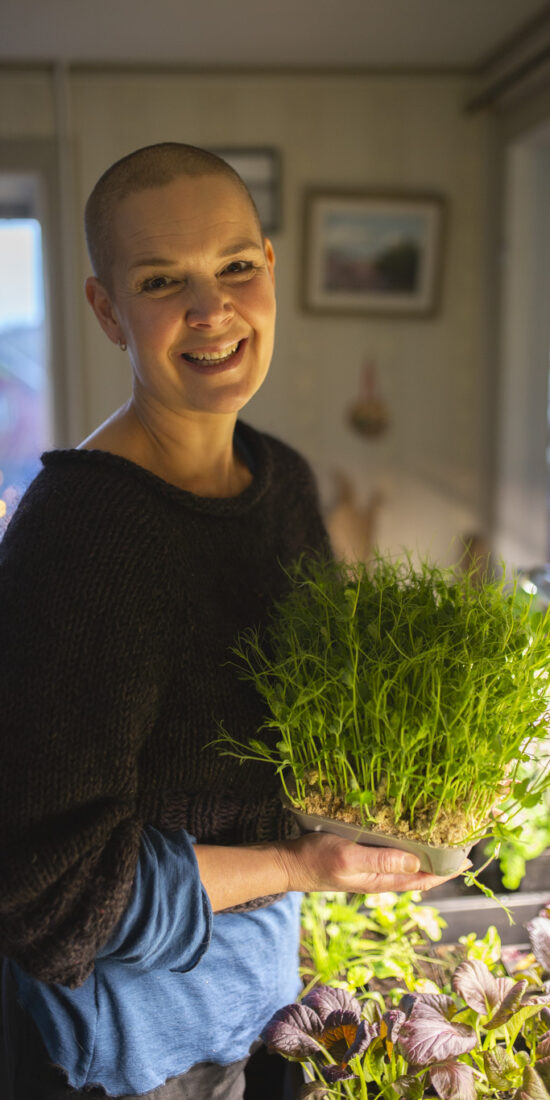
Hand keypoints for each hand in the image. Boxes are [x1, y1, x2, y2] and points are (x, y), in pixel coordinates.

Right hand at [275, 831, 468, 894]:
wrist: (287, 863)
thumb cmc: (315, 861)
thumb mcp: (348, 859)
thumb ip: (381, 861)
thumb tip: (417, 863)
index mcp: (380, 881)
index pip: (423, 880)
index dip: (447, 871)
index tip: (468, 860)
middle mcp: (379, 877)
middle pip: (419, 873)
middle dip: (442, 862)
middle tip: (462, 846)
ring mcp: (370, 869)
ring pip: (406, 864)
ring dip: (426, 854)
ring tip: (444, 840)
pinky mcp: (360, 858)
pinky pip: (391, 855)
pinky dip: (406, 848)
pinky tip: (409, 836)